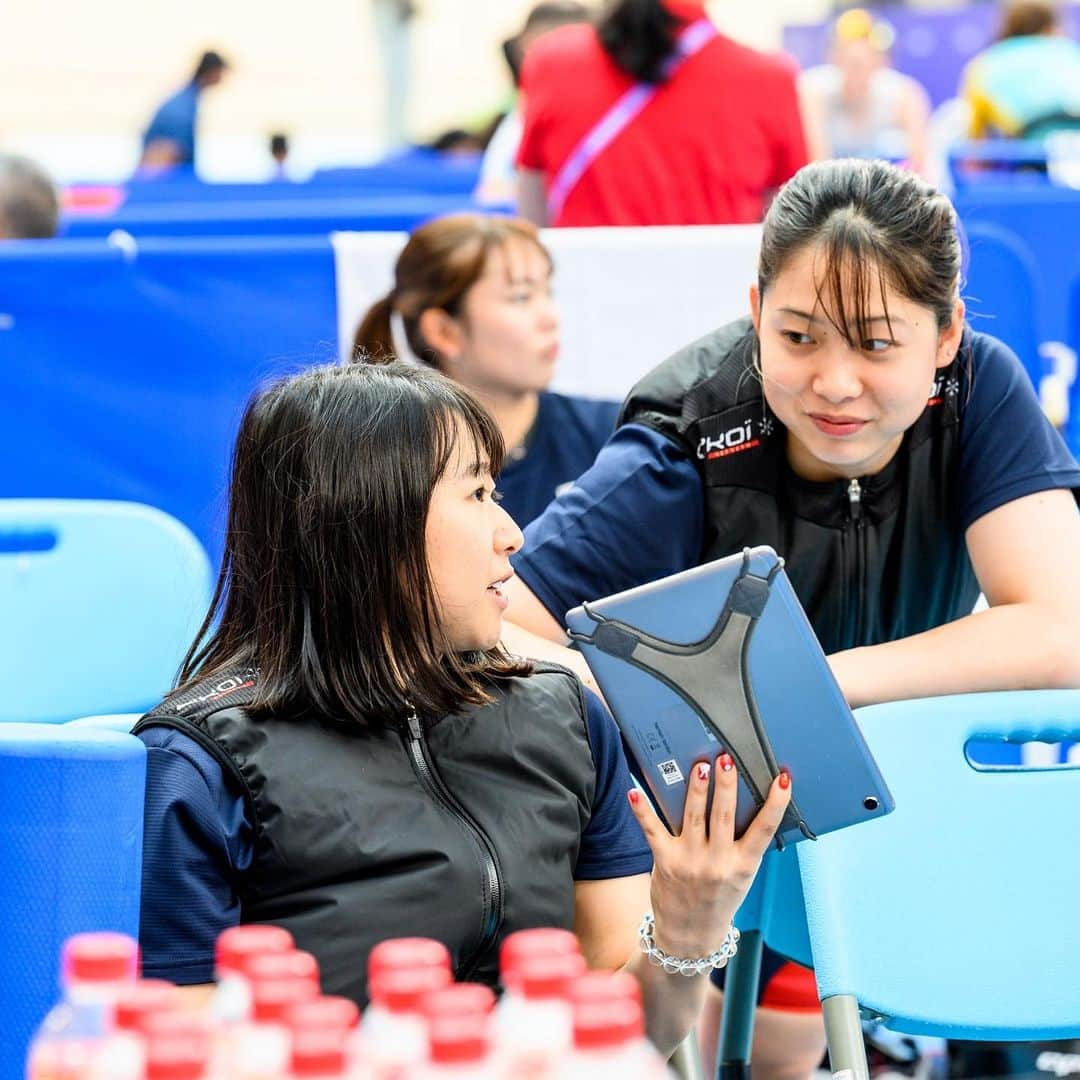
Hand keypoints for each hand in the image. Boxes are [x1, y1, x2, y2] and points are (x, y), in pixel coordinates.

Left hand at [626, 755, 790, 960]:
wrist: (690, 937)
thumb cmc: (720, 897)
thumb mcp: (741, 875)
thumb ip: (742, 843)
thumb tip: (743, 798)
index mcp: (743, 865)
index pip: (765, 830)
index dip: (775, 804)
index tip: (781, 780)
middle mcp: (718, 863)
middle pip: (724, 816)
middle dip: (726, 786)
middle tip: (727, 759)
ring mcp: (690, 862)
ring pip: (693, 817)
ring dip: (696, 790)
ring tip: (700, 765)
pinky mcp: (665, 861)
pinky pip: (653, 830)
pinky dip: (642, 811)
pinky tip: (634, 792)